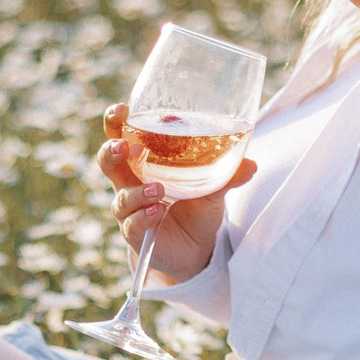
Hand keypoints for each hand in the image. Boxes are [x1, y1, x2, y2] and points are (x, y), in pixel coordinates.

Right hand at [98, 103, 256, 284]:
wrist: (197, 249)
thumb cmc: (197, 209)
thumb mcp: (214, 188)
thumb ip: (227, 174)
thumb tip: (252, 164)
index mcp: (144, 164)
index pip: (120, 137)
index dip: (115, 123)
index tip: (122, 109)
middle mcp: (131, 184)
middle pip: (108, 163)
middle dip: (111, 151)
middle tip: (123, 146)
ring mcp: (131, 210)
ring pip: (121, 198)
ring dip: (137, 192)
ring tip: (157, 189)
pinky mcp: (137, 235)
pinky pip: (132, 225)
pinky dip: (142, 218)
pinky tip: (156, 212)